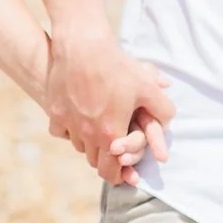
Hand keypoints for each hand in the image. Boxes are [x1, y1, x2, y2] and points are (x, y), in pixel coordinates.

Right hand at [46, 23, 173, 184]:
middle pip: (95, 162)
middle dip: (107, 162)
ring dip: (90, 145)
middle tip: (114, 155)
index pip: (112, 171)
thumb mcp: (147, 87)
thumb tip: (168, 122)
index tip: (124, 173)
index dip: (119, 175)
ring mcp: (69, 125)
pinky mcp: (55, 113)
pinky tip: (77, 121)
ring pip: (80, 147)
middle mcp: (87, 135)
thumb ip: (163, 109)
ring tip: (99, 134)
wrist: (81, 46)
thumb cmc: (116, 67)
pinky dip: (70, 131)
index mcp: (111, 135)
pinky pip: (62, 132)